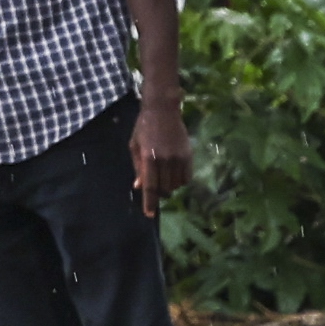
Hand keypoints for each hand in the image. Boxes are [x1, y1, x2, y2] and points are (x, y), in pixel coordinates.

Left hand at [129, 99, 189, 215]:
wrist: (163, 111)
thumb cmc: (144, 127)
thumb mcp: (135, 146)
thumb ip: (138, 167)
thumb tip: (139, 186)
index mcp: (148, 157)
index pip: (150, 186)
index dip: (149, 202)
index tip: (149, 214)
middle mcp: (165, 160)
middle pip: (164, 188)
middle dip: (160, 191)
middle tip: (156, 186)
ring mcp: (178, 158)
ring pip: (176, 185)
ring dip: (170, 185)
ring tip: (165, 174)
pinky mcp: (188, 156)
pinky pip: (186, 178)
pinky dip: (180, 180)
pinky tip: (174, 172)